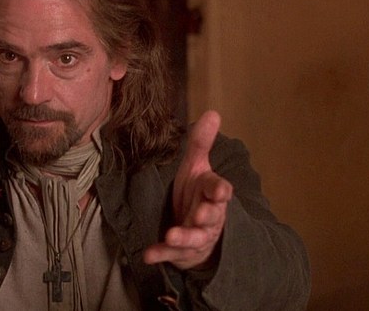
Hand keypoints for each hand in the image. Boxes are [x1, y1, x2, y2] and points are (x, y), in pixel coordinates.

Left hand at [143, 110, 232, 269]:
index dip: (219, 191)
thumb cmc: (197, 194)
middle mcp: (208, 216)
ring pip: (193, 238)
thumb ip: (201, 143)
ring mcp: (196, 235)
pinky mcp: (181, 251)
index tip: (221, 190)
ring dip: (183, 236)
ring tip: (172, 235)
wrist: (199, 230)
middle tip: (200, 214)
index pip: (218, 190)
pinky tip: (148, 255)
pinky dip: (161, 254)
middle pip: (211, 216)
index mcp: (210, 194)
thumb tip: (213, 113)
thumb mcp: (197, 167)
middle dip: (206, 215)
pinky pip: (172, 254)